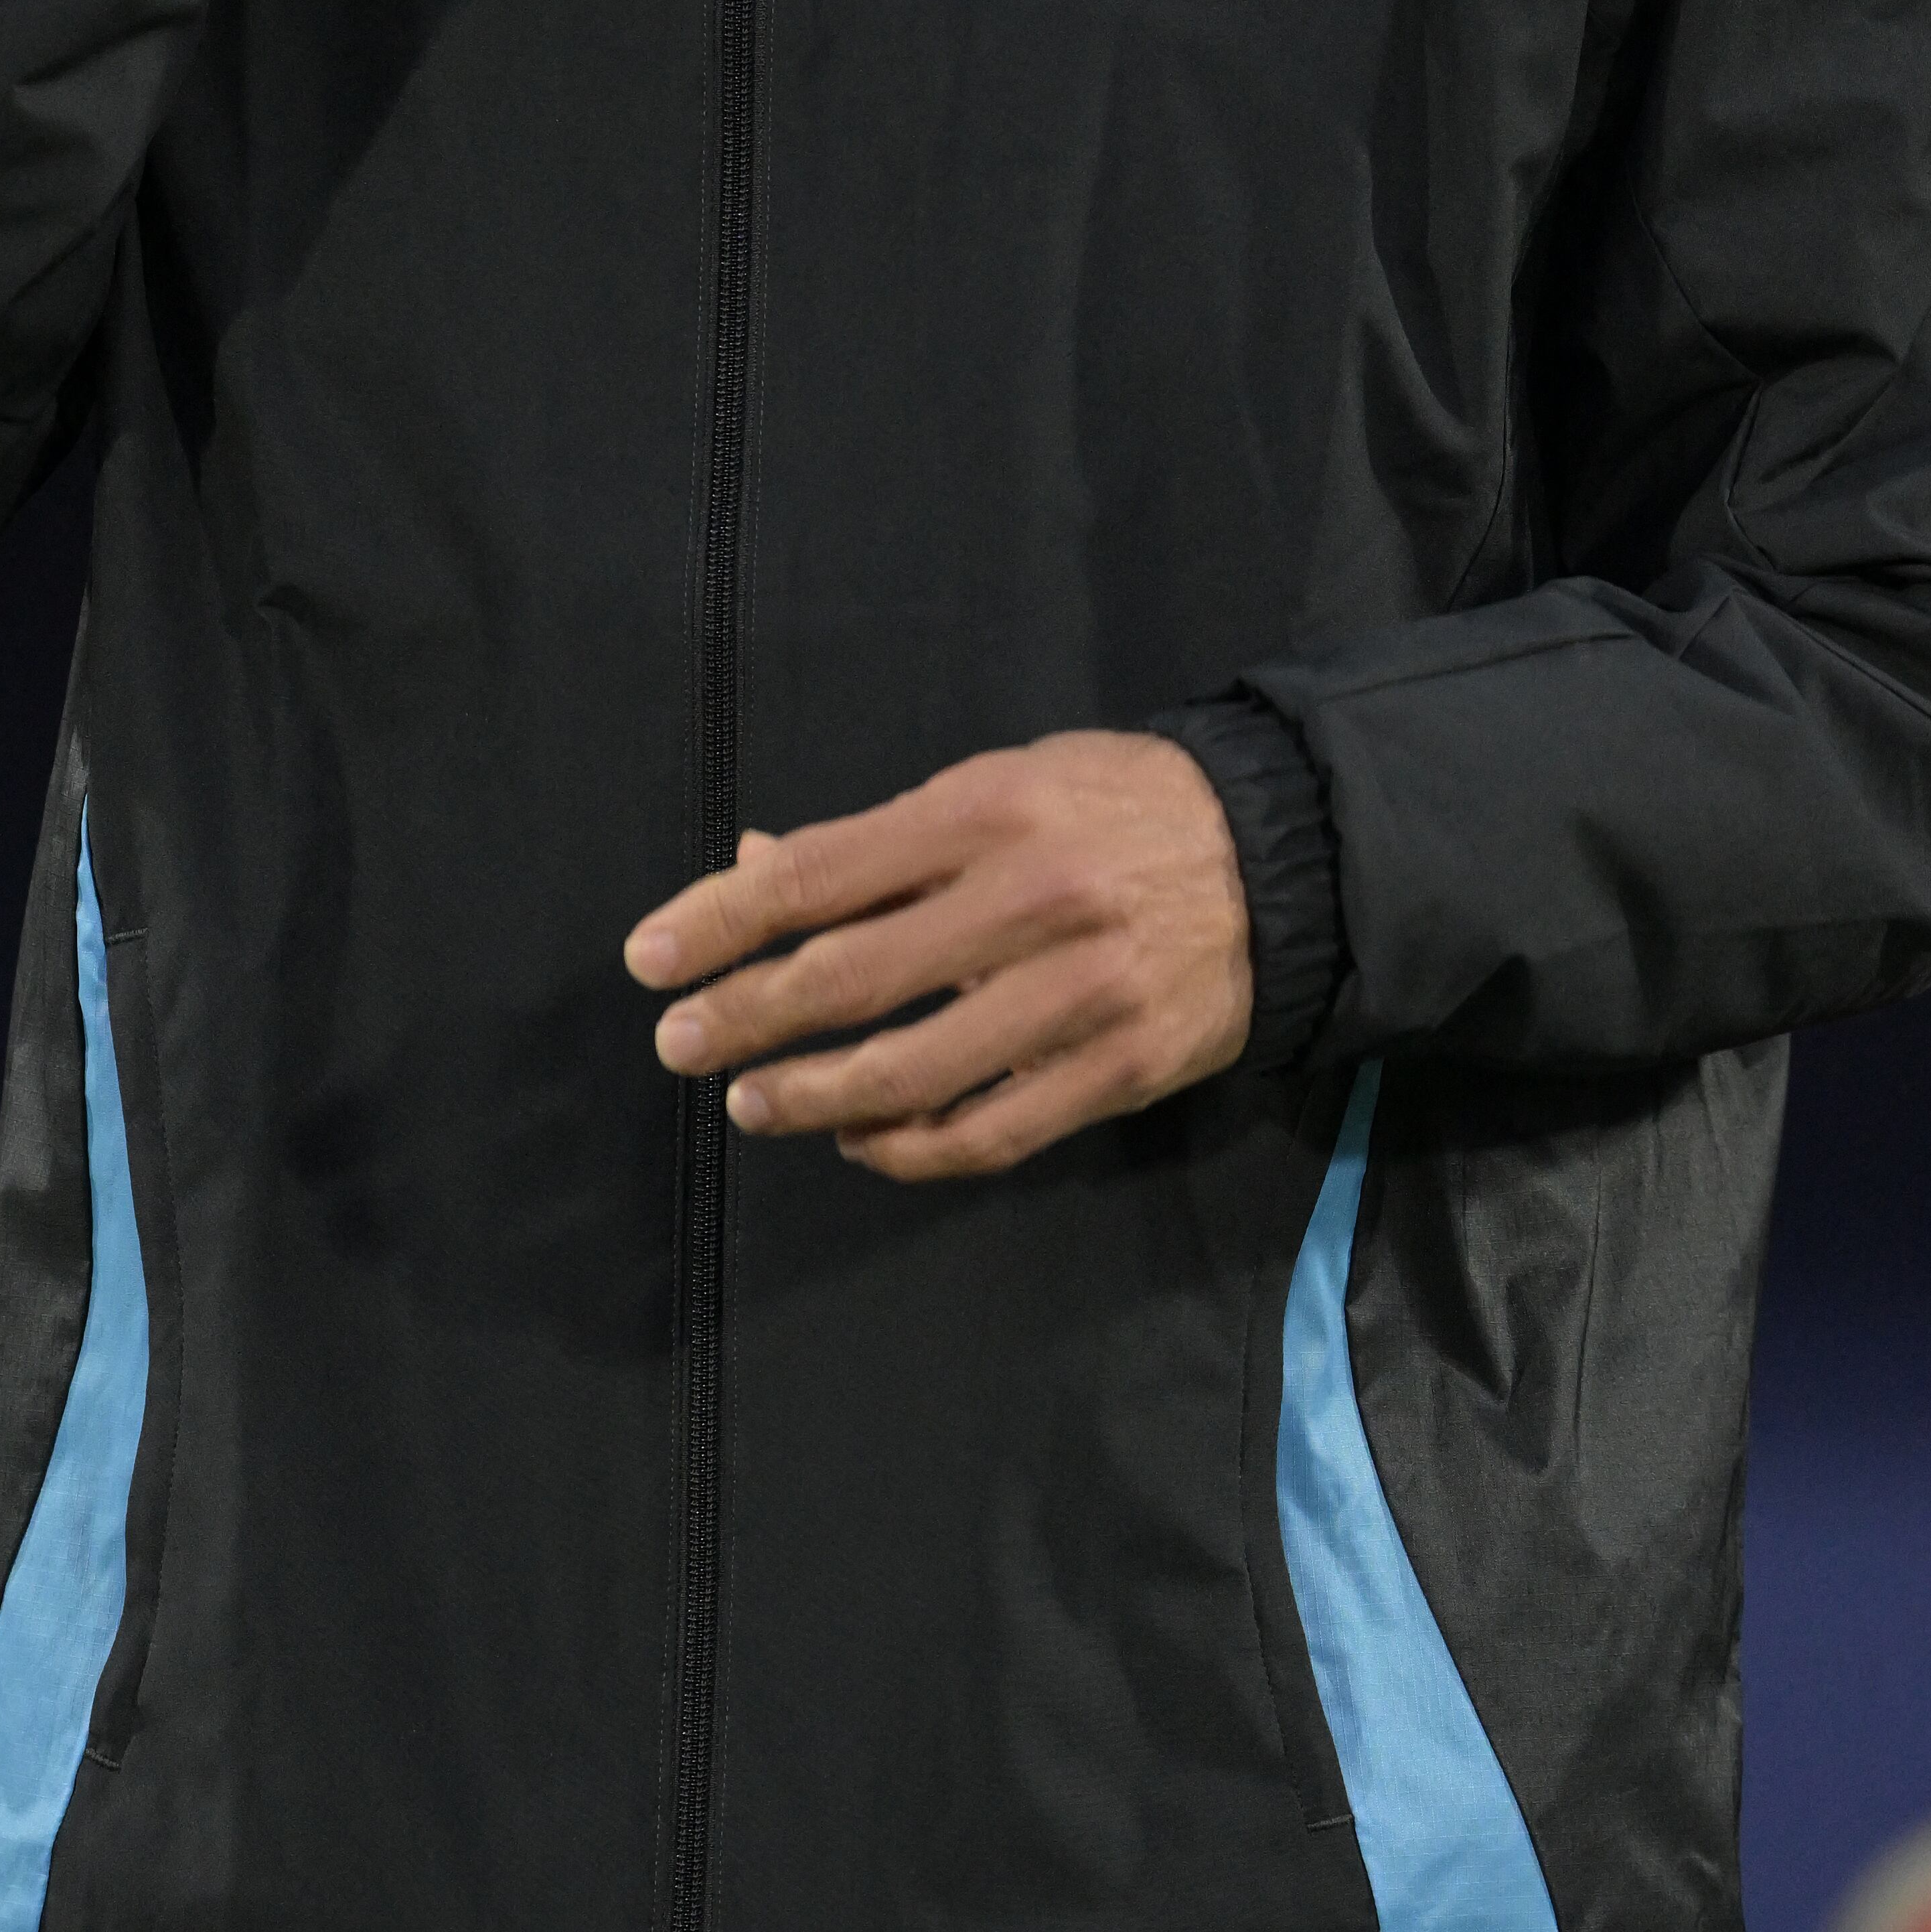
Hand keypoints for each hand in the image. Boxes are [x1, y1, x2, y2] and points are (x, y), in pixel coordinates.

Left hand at [622, 731, 1253, 1180]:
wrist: (1281, 858)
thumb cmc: (1113, 808)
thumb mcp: (999, 784)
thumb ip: (878, 840)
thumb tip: (751, 868)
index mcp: (986, 812)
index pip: (820, 875)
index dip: (721, 920)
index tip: (649, 958)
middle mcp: (1028, 900)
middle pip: (851, 977)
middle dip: (744, 1014)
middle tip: (677, 1043)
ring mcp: (1076, 993)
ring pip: (910, 1071)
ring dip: (810, 1096)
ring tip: (751, 1100)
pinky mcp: (1118, 1069)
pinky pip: (989, 1130)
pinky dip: (908, 1147)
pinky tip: (858, 1140)